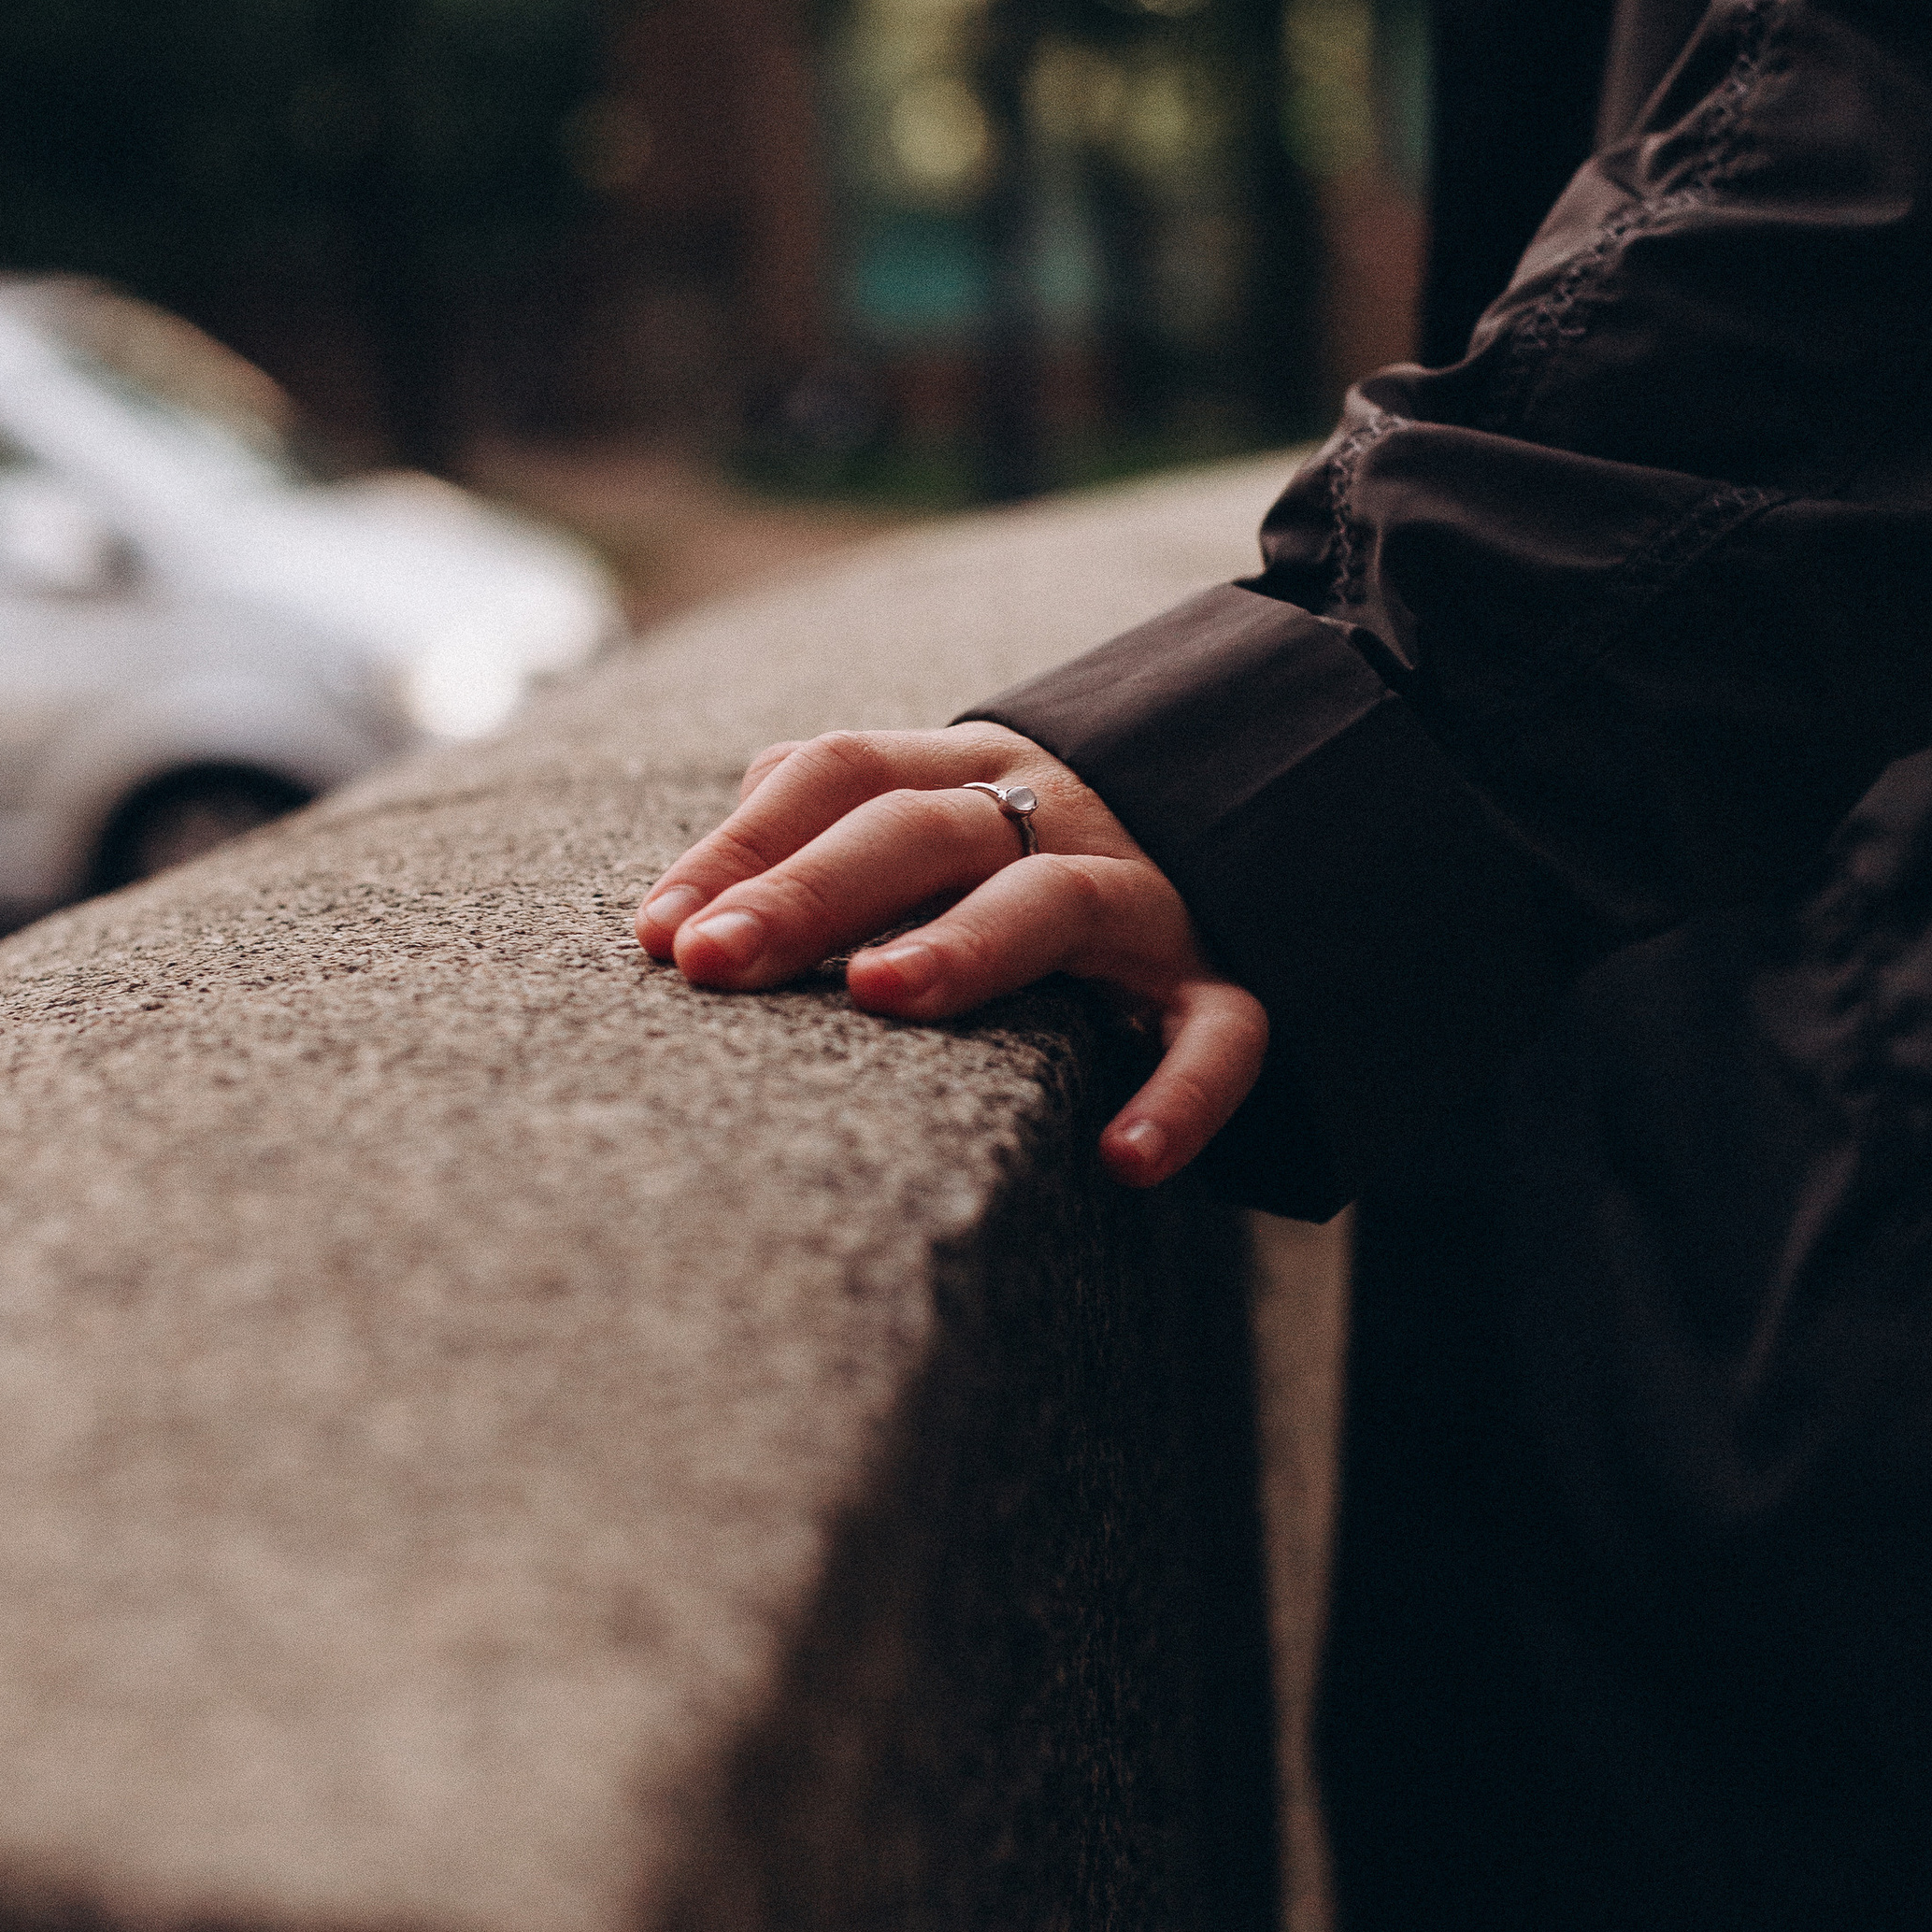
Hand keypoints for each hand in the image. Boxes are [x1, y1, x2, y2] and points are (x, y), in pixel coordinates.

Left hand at [634, 725, 1266, 1187]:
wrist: (1275, 810)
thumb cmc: (1036, 852)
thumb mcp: (938, 818)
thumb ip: (821, 837)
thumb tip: (668, 912)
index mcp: (964, 771)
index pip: (838, 772)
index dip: (742, 842)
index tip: (657, 934)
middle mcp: (1049, 814)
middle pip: (919, 827)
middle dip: (807, 889)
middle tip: (711, 961)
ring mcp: (1143, 893)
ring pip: (1054, 900)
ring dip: (967, 943)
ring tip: (882, 994)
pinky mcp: (1227, 977)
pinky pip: (1220, 1032)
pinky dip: (1184, 1094)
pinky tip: (1126, 1160)